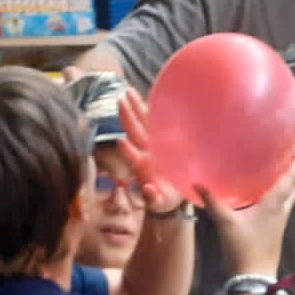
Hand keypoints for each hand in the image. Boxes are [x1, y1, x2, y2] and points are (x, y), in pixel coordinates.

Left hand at [117, 88, 183, 213]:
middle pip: (134, 132)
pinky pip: (157, 121)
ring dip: (135, 107)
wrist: (174, 191)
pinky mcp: (163, 137)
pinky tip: (150, 95)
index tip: (121, 141)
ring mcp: (152, 143)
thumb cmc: (165, 198)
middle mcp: (144, 152)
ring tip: (127, 92)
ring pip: (143, 122)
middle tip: (120, 101)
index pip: (132, 158)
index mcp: (141, 167)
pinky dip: (153, 108)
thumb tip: (147, 192)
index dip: (127, 151)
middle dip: (127, 117)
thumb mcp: (160, 202)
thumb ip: (153, 199)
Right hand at [200, 144, 294, 276]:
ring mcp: (280, 222)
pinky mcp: (276, 230)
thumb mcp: (225, 223)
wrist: (254, 278)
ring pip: (290, 197)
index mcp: (273, 205)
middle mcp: (281, 211)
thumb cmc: (243, 249)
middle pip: (294, 186)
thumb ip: (213, 202)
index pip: (290, 179)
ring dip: (291, 182)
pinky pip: (283, 206)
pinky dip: (283, 194)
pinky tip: (272, 194)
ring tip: (286, 168)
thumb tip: (197, 184)